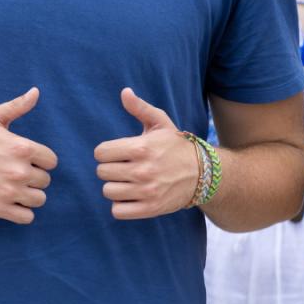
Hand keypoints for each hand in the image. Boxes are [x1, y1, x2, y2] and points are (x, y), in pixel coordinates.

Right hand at [0, 87, 57, 223]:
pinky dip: (22, 212)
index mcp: (22, 148)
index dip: (41, 160)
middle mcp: (19, 170)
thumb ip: (18, 106)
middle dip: (34, 177)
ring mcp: (9, 191)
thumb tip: (36, 92)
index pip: (51, 161)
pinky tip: (13, 202)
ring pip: (39, 199)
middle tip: (17, 173)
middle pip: (45, 180)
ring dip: (30, 195)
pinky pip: (26, 217)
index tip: (29, 159)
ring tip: (16, 188)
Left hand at [94, 88, 200, 219]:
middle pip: (102, 172)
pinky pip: (118, 211)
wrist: (203, 173)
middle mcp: (142, 170)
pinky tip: (131, 196)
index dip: (107, 151)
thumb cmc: (176, 146)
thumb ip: (140, 108)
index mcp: (141, 147)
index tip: (117, 152)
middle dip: (111, 168)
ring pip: (108, 191)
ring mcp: (146, 191)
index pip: (100, 153)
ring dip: (115, 186)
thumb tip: (124, 92)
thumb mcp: (161, 123)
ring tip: (128, 181)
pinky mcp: (150, 208)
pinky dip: (121, 205)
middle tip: (125, 166)